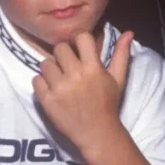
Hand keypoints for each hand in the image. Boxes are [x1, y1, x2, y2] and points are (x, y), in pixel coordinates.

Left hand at [32, 31, 133, 154]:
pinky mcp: (47, 101)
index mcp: (93, 68)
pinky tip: (51, 88)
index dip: (78, 40)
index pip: (80, 37)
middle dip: (63, 54)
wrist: (96, 133)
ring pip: (45, 63)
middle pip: (59, 48)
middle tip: (68, 65)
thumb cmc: (108, 103)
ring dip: (51, 68)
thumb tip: (129, 32)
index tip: (79, 48)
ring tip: (59, 77)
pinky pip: (36, 80)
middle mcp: (75, 76)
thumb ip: (121, 54)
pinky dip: (41, 83)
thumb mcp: (118, 79)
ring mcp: (59, 89)